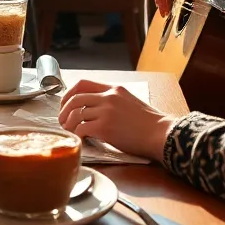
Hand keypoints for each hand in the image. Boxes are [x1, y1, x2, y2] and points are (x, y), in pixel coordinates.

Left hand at [58, 79, 176, 160]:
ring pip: (75, 113)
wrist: (162, 134)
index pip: (82, 84)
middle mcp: (108, 97)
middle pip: (75, 98)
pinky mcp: (105, 128)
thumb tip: (95, 110)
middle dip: (63, 110)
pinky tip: (81, 140)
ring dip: (68, 124)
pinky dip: (77, 135)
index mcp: (114, 89)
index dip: (69, 94)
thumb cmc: (150, 124)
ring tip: (70, 132)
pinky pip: (81, 128)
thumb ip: (113, 102)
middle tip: (62, 121)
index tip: (65, 105)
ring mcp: (106, 112)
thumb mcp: (131, 102)